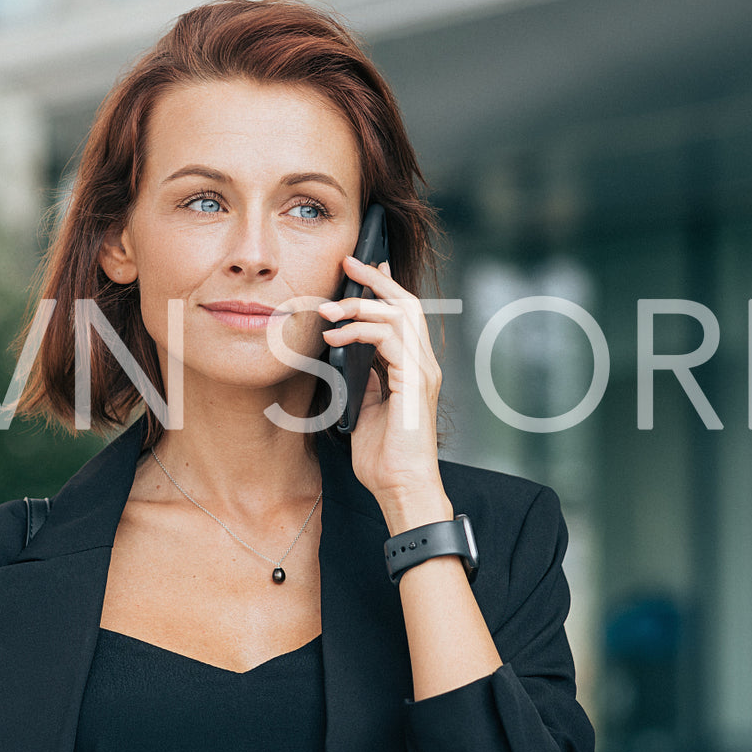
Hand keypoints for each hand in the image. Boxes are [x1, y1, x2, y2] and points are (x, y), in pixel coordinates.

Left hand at [318, 255, 449, 527]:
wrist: (400, 488)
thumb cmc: (384, 458)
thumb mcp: (366, 409)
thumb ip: (364, 381)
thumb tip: (348, 358)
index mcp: (412, 368)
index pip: (402, 314)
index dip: (382, 287)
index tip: (356, 270)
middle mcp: (422, 363)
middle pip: (406, 303)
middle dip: (376, 278)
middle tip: (347, 263)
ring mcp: (422, 370)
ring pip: (399, 314)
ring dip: (360, 304)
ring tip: (328, 309)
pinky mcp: (414, 381)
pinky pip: (390, 338)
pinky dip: (360, 330)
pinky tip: (335, 337)